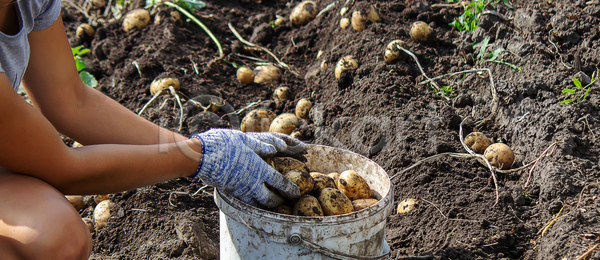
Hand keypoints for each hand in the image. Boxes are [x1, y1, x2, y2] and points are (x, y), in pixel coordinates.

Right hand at [189, 129, 305, 206]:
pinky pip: (242, 201)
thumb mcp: (245, 140)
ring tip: (268, 204)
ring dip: (264, 205)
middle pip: (269, 198)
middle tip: (282, 201)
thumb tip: (277, 148)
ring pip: (255, 203)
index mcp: (258, 168)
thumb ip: (261, 145)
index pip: (279, 182)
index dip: (289, 188)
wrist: (203, 156)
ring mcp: (239, 189)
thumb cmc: (225, 144)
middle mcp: (251, 182)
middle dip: (277, 201)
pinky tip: (251, 201)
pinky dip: (249, 203)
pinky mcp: (229, 191)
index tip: (296, 192)